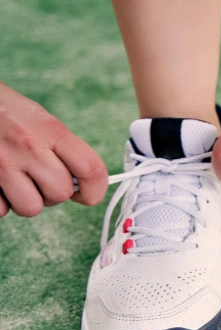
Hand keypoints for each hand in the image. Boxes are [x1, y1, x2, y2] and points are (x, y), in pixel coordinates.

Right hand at [0, 83, 107, 217]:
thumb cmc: (7, 112)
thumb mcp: (41, 120)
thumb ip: (63, 149)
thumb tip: (80, 183)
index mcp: (51, 130)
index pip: (91, 169)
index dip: (95, 191)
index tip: (86, 194)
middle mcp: (29, 146)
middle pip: (60, 194)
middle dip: (53, 193)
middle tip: (40, 180)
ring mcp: (2, 163)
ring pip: (31, 208)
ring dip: (27, 201)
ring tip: (18, 183)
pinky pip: (1, 210)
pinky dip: (1, 203)